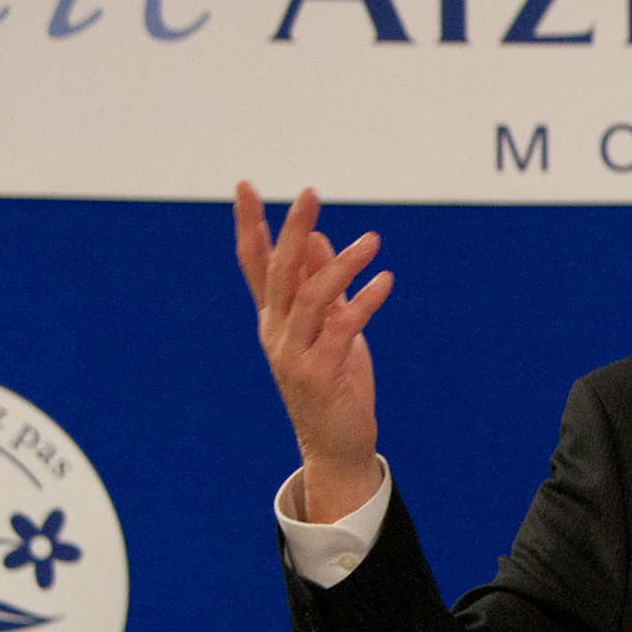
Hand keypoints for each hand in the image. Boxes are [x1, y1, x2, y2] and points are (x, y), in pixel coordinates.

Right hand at [235, 183, 391, 522]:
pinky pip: (343, 327)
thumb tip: (317, 238)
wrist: (336, 444)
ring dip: (342, 264)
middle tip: (309, 192)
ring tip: (373, 242)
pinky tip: (386, 281)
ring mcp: (293, 353)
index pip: (255, 264)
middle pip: (279, 270)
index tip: (245, 186)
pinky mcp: (319, 372)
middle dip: (291, 229)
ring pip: (311, 296)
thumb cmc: (335, 384)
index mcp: (274, 319)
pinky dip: (366, 302)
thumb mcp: (329, 327)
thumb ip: (320, 286)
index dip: (250, 226)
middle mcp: (276, 332)